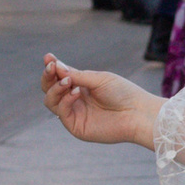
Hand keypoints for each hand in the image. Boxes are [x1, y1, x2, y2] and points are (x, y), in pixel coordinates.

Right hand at [42, 55, 158, 146]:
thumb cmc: (122, 93)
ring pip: (50, 100)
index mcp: (81, 85)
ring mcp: (74, 113)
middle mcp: (75, 99)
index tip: (48, 57)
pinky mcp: (76, 126)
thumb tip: (56, 66)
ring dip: (55, 88)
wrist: (137, 112)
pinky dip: (65, 100)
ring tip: (67, 81)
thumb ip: (77, 75)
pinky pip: (61, 112)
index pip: (60, 76)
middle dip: (48, 77)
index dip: (52, 67)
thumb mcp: (98, 79)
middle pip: (49, 88)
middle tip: (51, 67)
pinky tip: (76, 92)